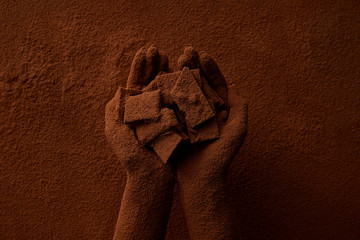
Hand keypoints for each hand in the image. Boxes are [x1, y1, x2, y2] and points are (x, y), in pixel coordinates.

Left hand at [105, 45, 170, 176]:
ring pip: (165, 87)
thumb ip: (114, 107)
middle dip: (154, 65)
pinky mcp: (177, 120)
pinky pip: (179, 100)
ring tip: (168, 55)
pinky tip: (181, 73)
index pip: (136, 82)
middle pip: (151, 81)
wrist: (151, 174)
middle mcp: (149, 108)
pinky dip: (179, 86)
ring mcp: (164, 113)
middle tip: (157, 49)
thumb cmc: (129, 154)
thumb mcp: (113, 129)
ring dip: (166, 70)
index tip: (144, 51)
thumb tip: (121, 87)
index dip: (139, 67)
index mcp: (132, 108)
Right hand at [176, 46, 247, 183]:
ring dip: (179, 74)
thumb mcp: (238, 130)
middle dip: (193, 66)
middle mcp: (202, 110)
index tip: (203, 54)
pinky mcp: (174, 124)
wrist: (200, 179)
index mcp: (219, 110)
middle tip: (186, 50)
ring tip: (174, 58)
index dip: (210, 68)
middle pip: (198, 83)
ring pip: (183, 91)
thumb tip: (233, 86)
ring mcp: (187, 116)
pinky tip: (162, 76)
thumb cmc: (221, 156)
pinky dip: (166, 90)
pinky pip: (170, 104)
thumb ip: (239, 107)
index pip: (215, 84)